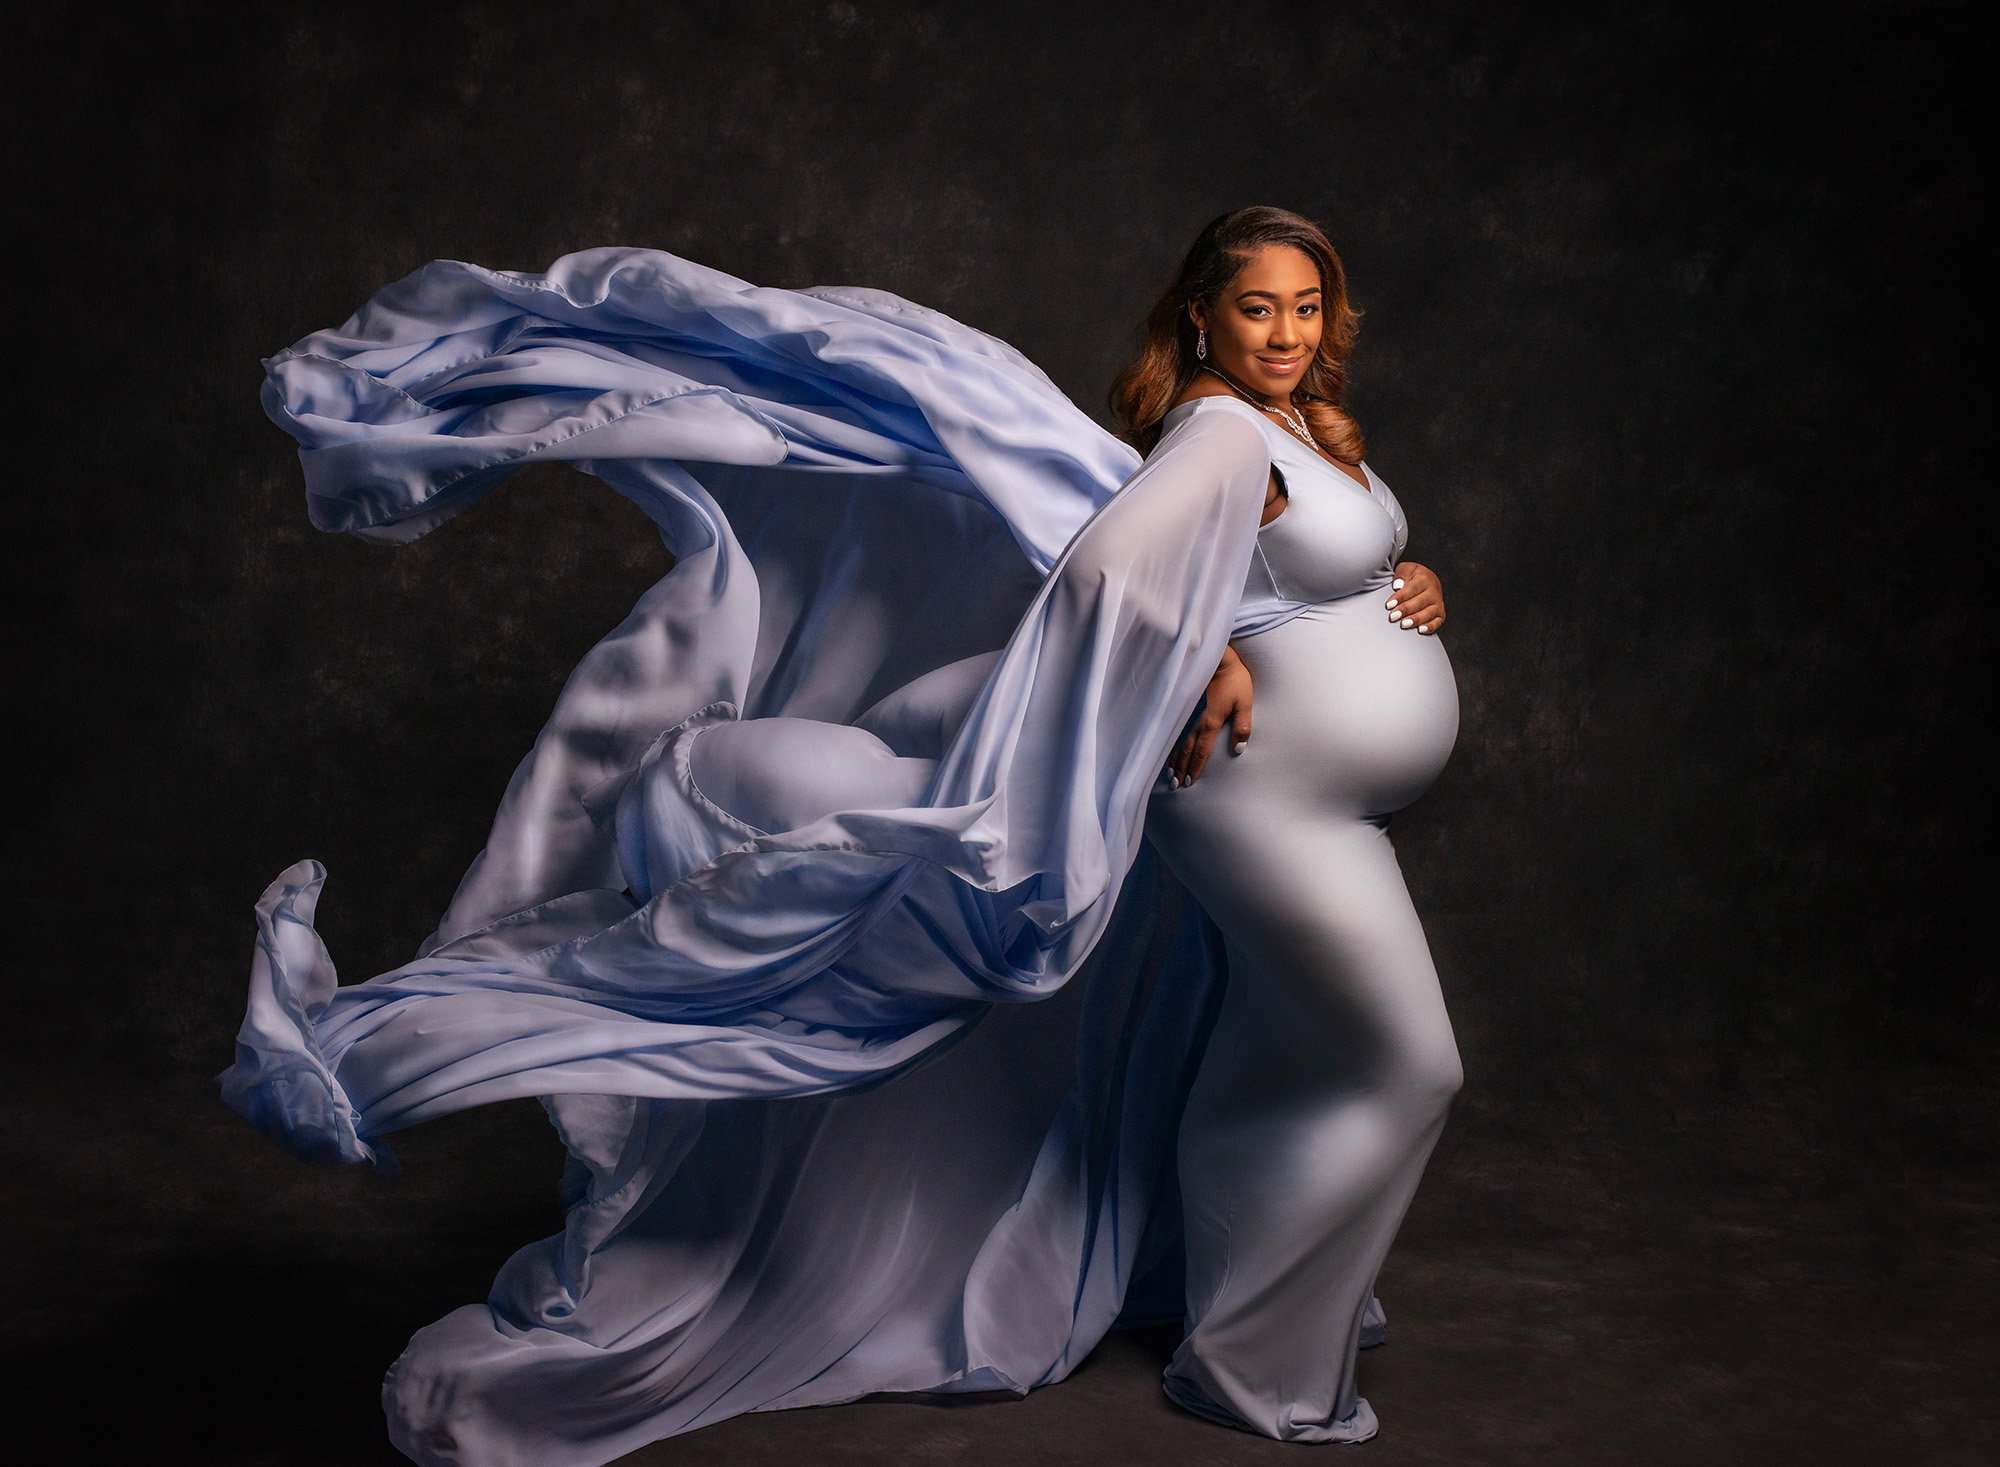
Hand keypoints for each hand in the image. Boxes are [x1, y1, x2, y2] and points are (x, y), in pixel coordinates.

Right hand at [1167, 648, 1252, 786]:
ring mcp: (1190, 713)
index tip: (1190, 782)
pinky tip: (1168, 749)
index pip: (1202, 751)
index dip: (1196, 767)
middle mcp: (1197, 721)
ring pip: (1179, 741)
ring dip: (1174, 758)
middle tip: (1176, 784)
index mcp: (1212, 722)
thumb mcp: (1245, 703)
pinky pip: (1177, 729)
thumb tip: (1239, 749)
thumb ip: (1242, 727)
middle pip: (1187, 750)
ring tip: (1169, 773)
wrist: (1219, 658)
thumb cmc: (1235, 680)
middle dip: (1181, 768)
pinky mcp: (1188, 705)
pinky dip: (1172, 742)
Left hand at [1386, 561, 1445, 633]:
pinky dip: (1430, 627)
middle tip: (1393, 617)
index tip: (1389, 605)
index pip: (1411, 589)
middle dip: (1405, 610)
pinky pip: (1437, 622)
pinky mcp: (1440, 614)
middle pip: (1419, 602)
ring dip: (1416, 619)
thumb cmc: (1413, 577)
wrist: (1427, 580)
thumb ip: (1401, 574)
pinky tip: (1420, 630)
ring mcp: (1438, 603)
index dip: (1400, 598)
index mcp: (1424, 578)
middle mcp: (1433, 591)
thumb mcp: (1406, 569)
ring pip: (1428, 613)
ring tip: (1404, 624)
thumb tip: (1397, 585)